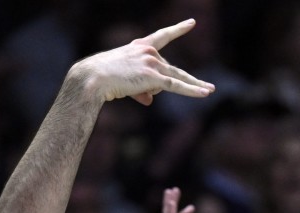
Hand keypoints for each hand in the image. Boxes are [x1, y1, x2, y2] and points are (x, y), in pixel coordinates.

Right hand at [70, 20, 214, 106]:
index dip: (178, 30)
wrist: (93, 78)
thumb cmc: (103, 79)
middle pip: (169, 71)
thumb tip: (150, 101)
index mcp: (140, 46)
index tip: (192, 23)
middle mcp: (149, 51)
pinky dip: (192, 91)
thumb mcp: (124, 81)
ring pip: (169, 83)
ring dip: (153, 92)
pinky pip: (177, 86)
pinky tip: (206, 93)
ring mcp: (152, 63)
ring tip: (136, 90)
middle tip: (206, 89)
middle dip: (172, 84)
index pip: (163, 36)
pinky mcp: (154, 77)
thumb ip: (140, 90)